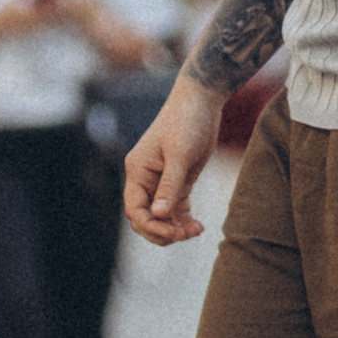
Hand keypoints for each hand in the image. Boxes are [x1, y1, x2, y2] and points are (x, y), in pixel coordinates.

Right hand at [123, 72, 220, 244]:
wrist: (202, 101)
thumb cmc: (187, 122)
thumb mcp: (180, 155)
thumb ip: (170, 186)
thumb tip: (158, 214)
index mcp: (138, 171)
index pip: (135, 209)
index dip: (150, 225)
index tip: (171, 232)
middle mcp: (146, 179)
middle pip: (145, 217)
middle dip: (161, 231)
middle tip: (183, 236)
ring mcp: (161, 181)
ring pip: (162, 216)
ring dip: (175, 228)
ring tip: (194, 232)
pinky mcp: (178, 181)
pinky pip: (176, 208)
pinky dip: (185, 220)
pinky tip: (198, 227)